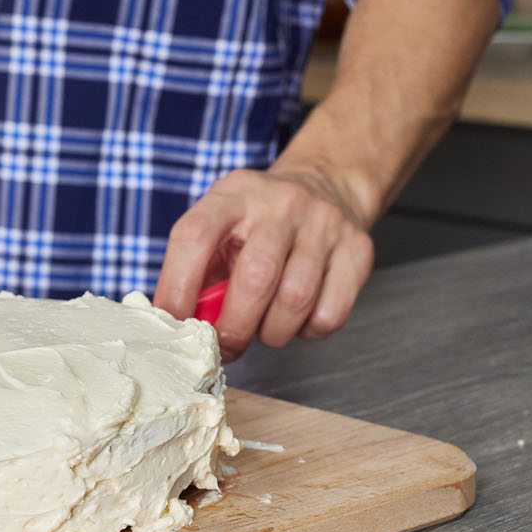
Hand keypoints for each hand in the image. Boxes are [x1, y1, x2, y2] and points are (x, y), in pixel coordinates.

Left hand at [153, 166, 373, 359]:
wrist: (326, 186)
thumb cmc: (259, 222)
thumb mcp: (220, 227)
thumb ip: (198, 271)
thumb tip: (177, 326)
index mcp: (233, 194)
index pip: (194, 236)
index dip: (177, 286)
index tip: (174, 322)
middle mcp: (281, 203)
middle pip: (254, 277)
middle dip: (234, 327)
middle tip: (227, 345)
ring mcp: (323, 223)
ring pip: (295, 301)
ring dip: (272, 333)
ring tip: (264, 328)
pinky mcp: (357, 249)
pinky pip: (330, 313)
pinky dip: (308, 331)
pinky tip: (298, 317)